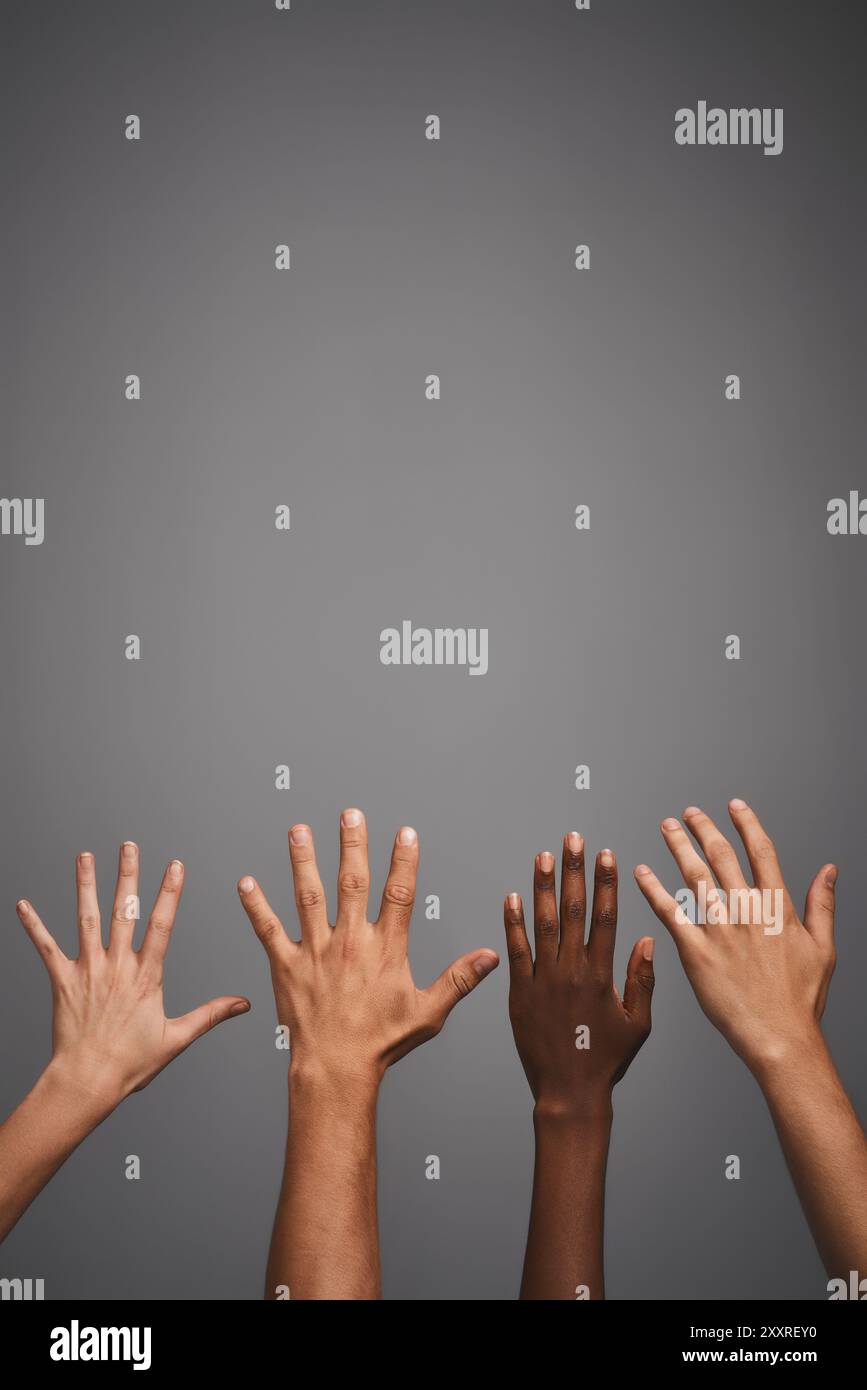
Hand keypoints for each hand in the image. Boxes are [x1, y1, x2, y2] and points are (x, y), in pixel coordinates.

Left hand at [16, 843, 250, 1108]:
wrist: (87, 1081)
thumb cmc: (130, 1064)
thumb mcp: (177, 1038)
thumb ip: (210, 1014)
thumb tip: (242, 1004)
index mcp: (146, 977)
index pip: (162, 925)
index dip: (169, 893)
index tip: (175, 866)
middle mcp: (117, 967)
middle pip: (124, 911)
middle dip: (127, 875)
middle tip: (128, 846)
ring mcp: (88, 971)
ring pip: (87, 919)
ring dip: (85, 885)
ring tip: (84, 857)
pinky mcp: (63, 981)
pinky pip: (46, 948)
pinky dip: (34, 926)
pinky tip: (23, 905)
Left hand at [238, 809, 498, 1091]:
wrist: (335, 1069)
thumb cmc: (381, 1044)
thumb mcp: (428, 1012)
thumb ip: (459, 979)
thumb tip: (490, 956)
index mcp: (385, 950)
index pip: (398, 894)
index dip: (404, 861)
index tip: (405, 832)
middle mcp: (350, 942)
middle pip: (351, 882)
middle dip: (352, 845)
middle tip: (350, 814)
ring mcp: (315, 952)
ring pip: (308, 896)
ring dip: (302, 861)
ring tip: (298, 830)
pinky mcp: (286, 966)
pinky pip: (268, 930)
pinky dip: (256, 906)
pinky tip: (245, 883)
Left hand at [504, 834, 654, 1115]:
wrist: (569, 1092)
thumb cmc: (607, 1059)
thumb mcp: (638, 1023)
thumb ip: (642, 980)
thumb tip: (646, 939)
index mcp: (602, 975)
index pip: (605, 917)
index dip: (605, 884)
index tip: (606, 855)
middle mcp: (572, 971)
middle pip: (573, 910)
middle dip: (574, 871)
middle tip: (573, 840)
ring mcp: (544, 980)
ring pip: (543, 924)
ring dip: (542, 887)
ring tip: (543, 856)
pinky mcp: (520, 993)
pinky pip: (516, 951)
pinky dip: (513, 923)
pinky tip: (512, 897)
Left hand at [634, 800, 836, 1073]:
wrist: (779, 1038)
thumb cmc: (801, 999)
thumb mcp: (823, 947)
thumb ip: (823, 904)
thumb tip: (829, 869)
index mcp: (777, 908)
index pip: (761, 852)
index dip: (747, 824)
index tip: (734, 805)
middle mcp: (747, 911)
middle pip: (722, 856)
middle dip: (704, 829)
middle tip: (689, 812)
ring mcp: (720, 930)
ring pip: (694, 875)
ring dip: (678, 846)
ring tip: (667, 827)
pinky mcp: (695, 951)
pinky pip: (669, 912)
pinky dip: (653, 889)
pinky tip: (640, 872)